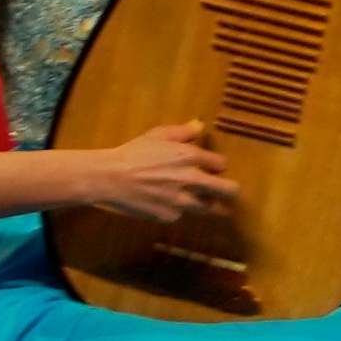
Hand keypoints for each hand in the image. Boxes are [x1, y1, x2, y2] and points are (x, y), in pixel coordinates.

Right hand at [79, 122, 239, 225]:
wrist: (109, 178)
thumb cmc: (132, 153)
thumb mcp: (158, 134)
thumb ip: (183, 131)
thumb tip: (201, 124)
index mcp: (191, 156)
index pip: (222, 164)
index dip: (217, 165)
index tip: (213, 168)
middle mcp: (192, 180)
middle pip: (229, 190)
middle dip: (231, 190)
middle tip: (228, 191)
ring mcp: (181, 200)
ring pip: (211, 209)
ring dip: (210, 205)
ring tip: (209, 204)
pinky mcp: (169, 216)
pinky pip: (182, 215)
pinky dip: (178, 210)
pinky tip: (167, 204)